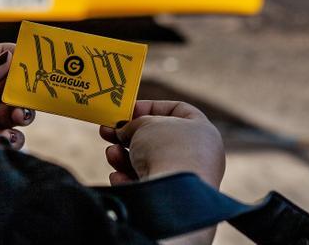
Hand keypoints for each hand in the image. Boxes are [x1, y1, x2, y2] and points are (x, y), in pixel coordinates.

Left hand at [0, 43, 34, 148]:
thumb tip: (8, 57)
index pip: (0, 55)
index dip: (18, 55)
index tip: (34, 58)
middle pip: (15, 84)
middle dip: (26, 88)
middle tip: (31, 92)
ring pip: (17, 110)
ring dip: (24, 112)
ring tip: (18, 116)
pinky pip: (10, 137)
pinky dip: (15, 138)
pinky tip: (6, 138)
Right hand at [99, 101, 224, 187]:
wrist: (174, 194)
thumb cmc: (165, 149)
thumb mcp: (145, 125)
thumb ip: (133, 124)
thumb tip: (123, 133)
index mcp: (201, 130)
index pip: (177, 110)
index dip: (150, 107)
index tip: (126, 110)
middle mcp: (197, 155)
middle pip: (157, 139)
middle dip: (129, 135)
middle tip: (107, 131)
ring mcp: (185, 180)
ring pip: (148, 163)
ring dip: (124, 157)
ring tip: (112, 154)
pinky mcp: (169, 200)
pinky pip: (146, 185)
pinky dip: (128, 179)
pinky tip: (118, 177)